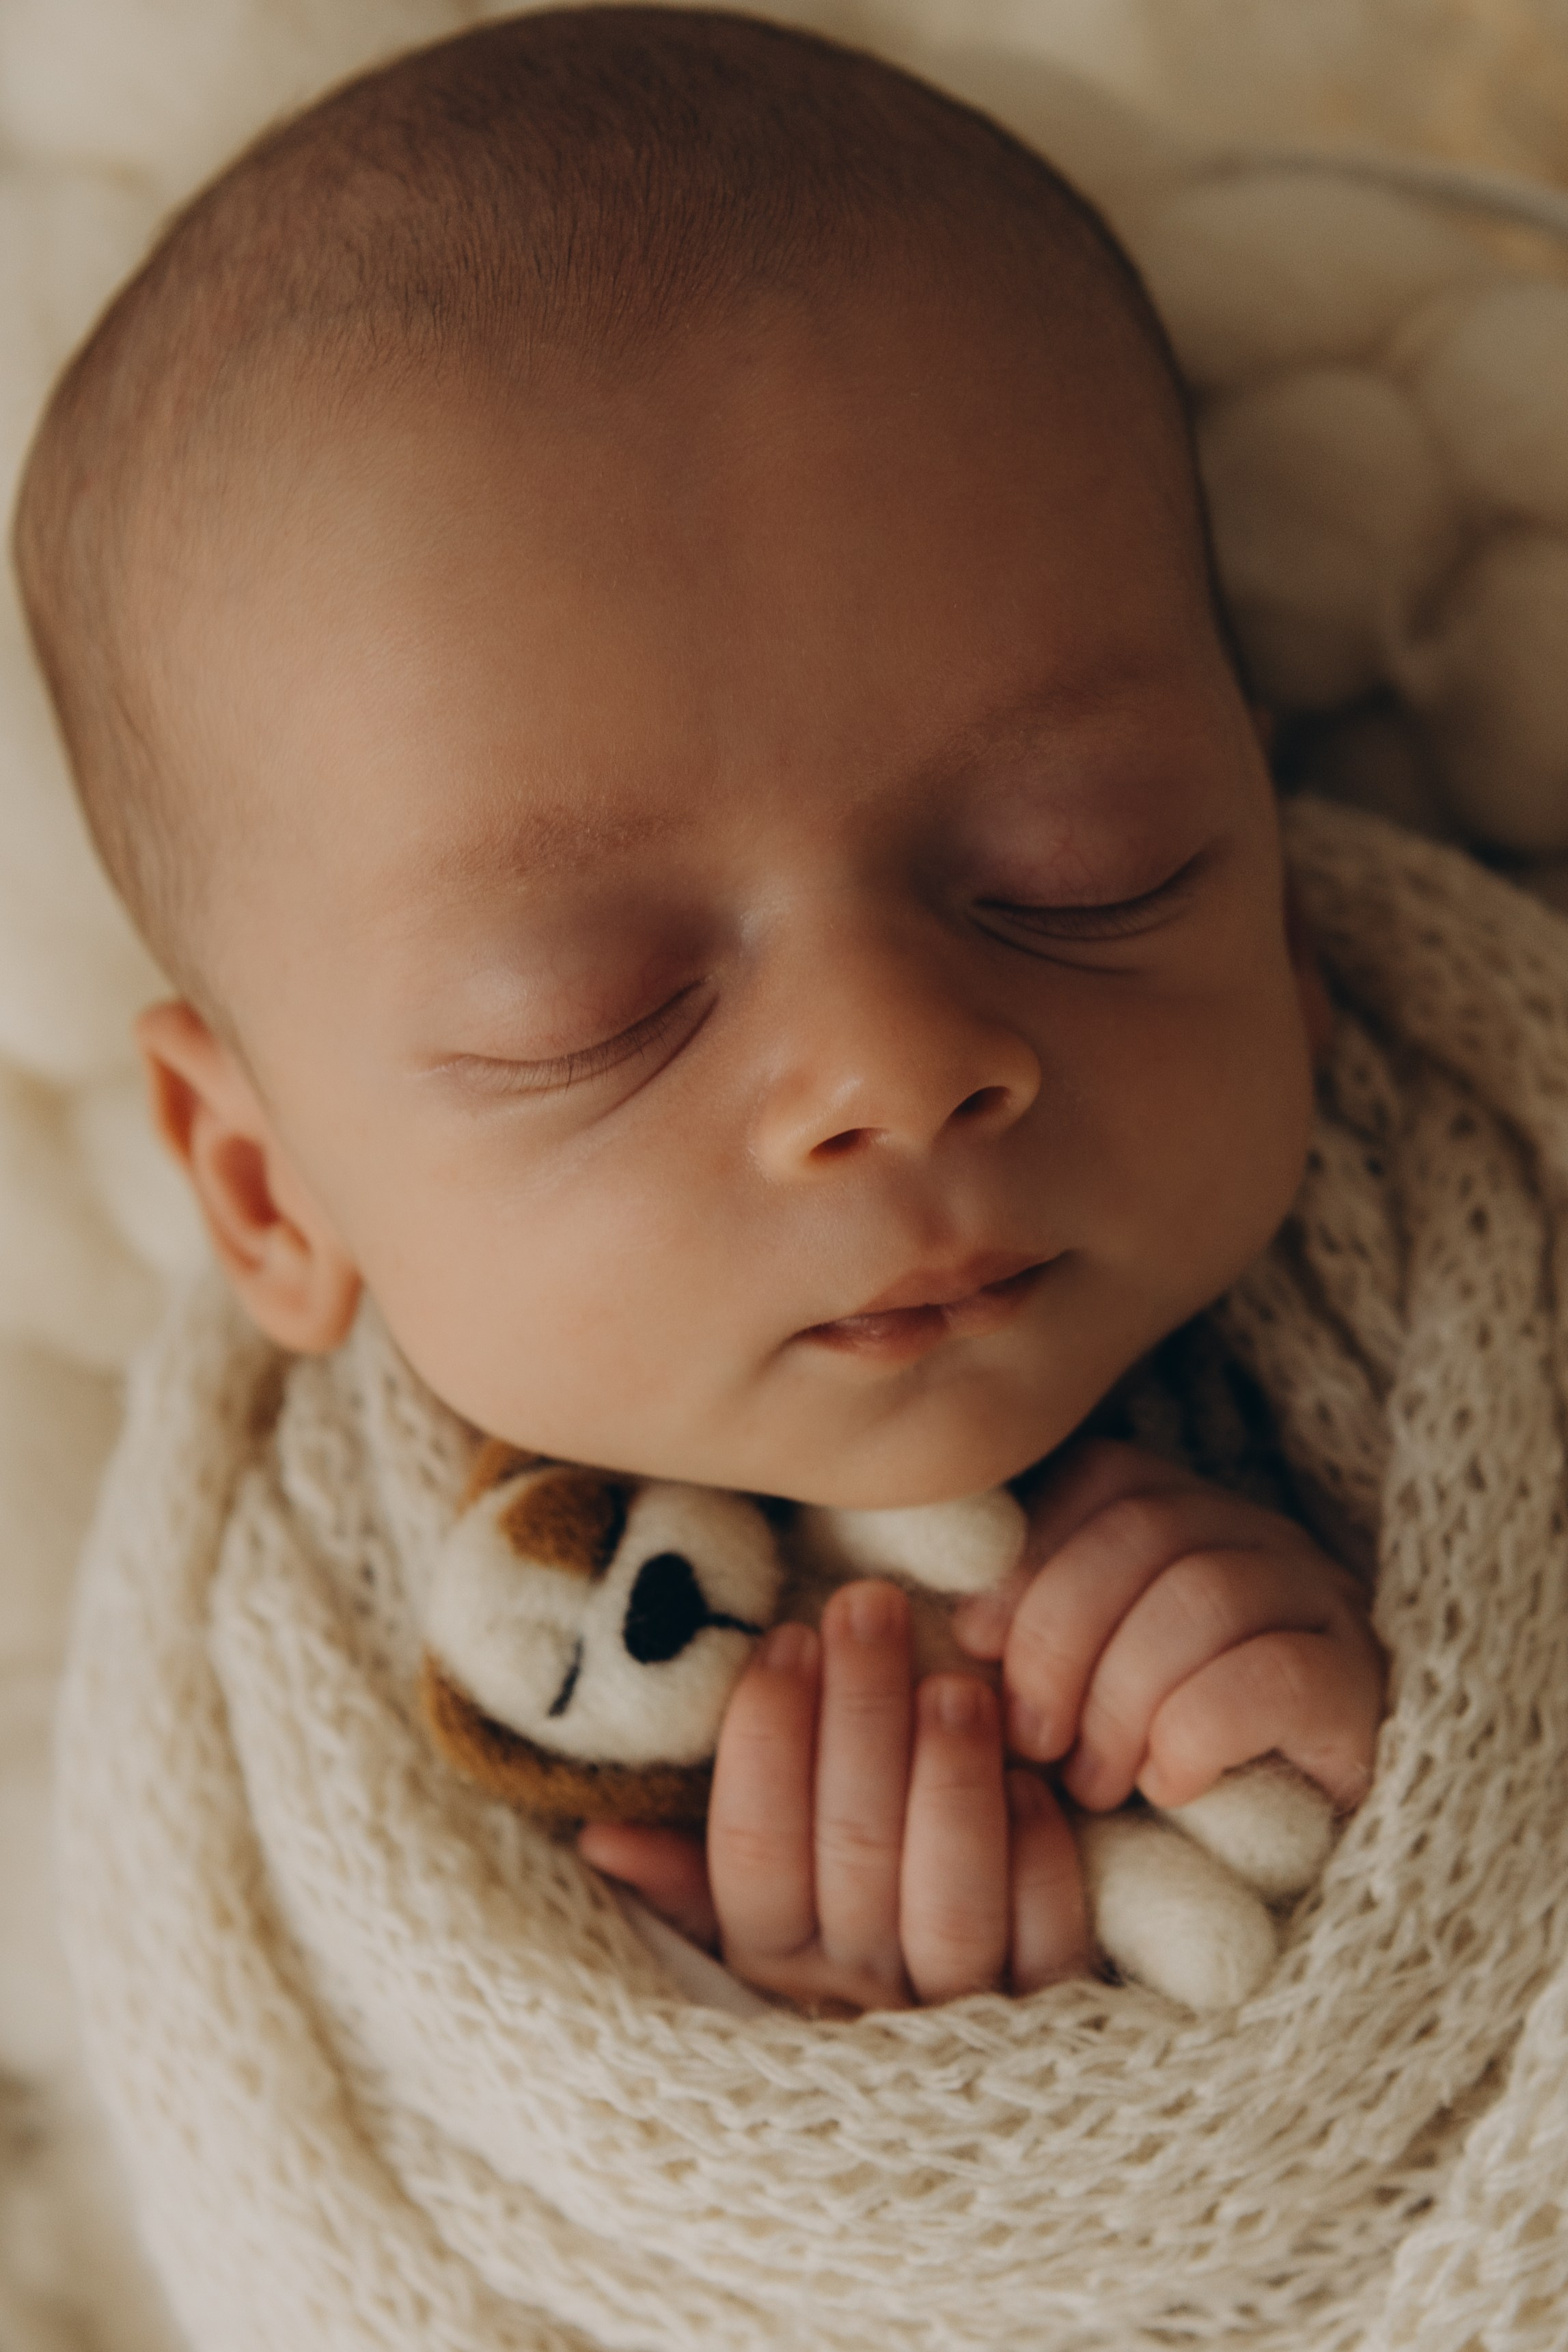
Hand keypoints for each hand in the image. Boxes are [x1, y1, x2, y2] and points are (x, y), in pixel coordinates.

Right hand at [579, 1578, 1089, 2011]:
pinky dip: (1037, 1859)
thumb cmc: (831, 1952)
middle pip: (853, 1848)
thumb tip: (600, 1836)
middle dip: (860, 1714)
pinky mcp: (1047, 2009)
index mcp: (769, 1959)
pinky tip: (1030, 1779)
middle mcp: (856, 1990)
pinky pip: (1042, 1937)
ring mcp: (954, 2007)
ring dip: (950, 1783)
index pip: (751, 1846)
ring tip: (956, 1684)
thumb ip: (684, 1883)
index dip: (766, 1739)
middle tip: (869, 1607)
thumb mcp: (745, 1932)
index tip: (787, 1638)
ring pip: (948, 1900)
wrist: (960, 2089)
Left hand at [951, 1439, 1384, 1814]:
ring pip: (1204, 1596)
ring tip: (1095, 1782)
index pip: (1105, 1479)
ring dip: (1122, 1700)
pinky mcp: (1362, 1689)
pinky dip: (1197, 1734)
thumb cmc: (1152, 1769)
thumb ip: (1031, 1637)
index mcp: (1191, 1517)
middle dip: (1061, 1640)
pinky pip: (1273, 1677)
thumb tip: (962, 1626)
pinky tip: (1170, 1786)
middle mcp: (1265, 1540)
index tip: (978, 1647)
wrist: (1280, 1877)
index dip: (1029, 1559)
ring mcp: (1325, 1605)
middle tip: (1034, 1743)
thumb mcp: (1077, 1691)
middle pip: (1146, 1532)